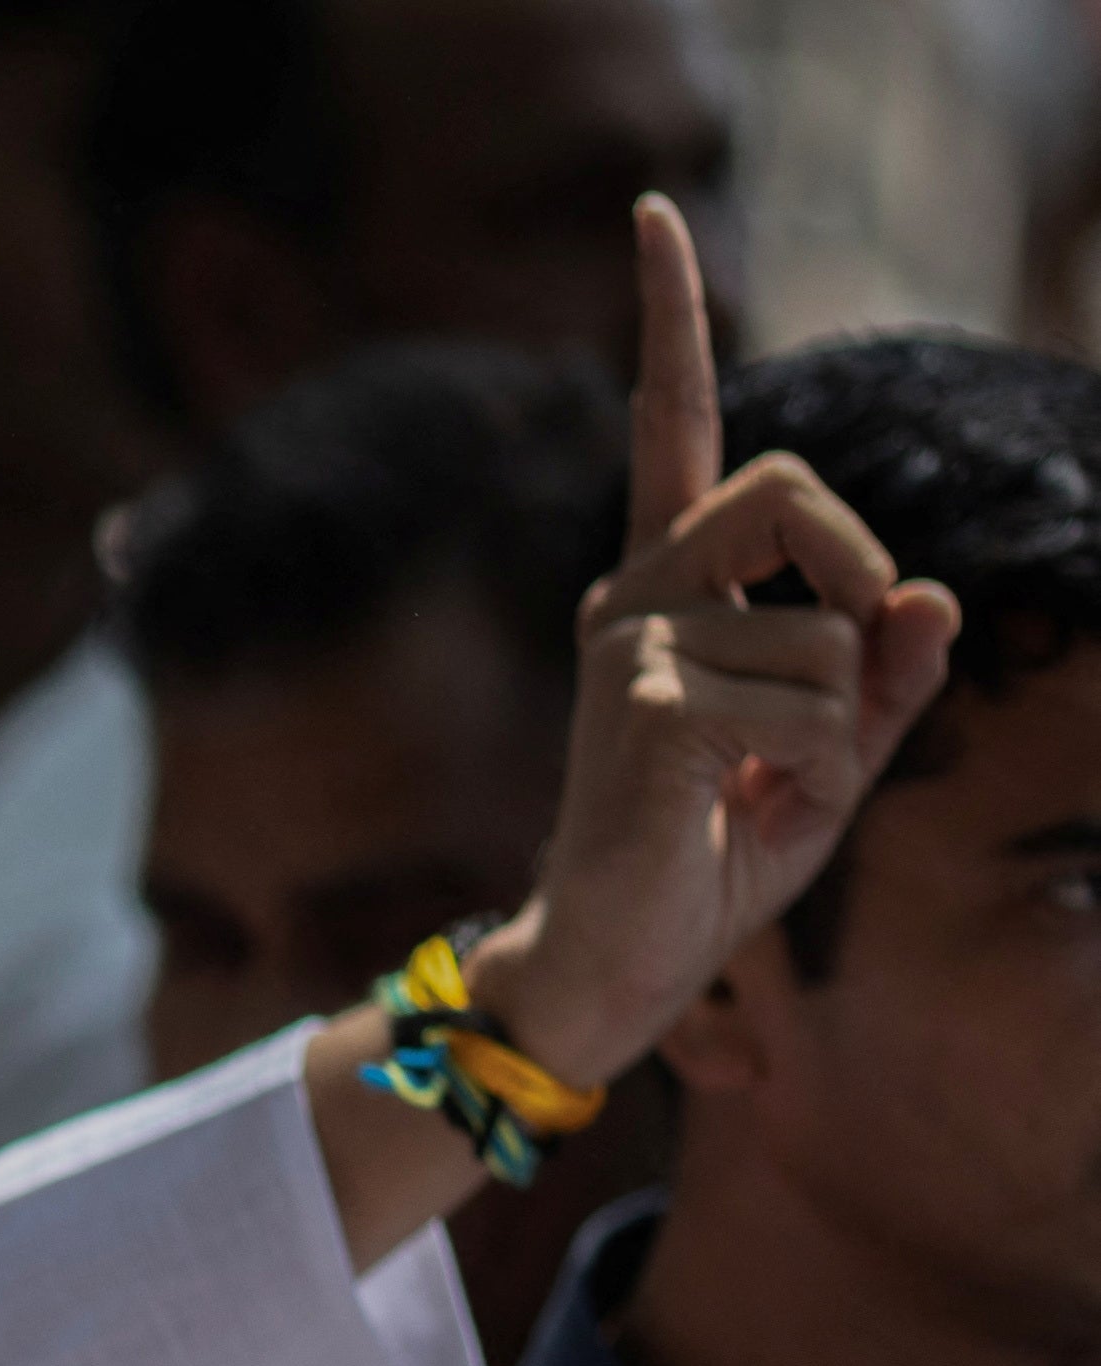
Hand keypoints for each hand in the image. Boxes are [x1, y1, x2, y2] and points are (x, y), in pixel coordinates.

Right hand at [479, 194, 961, 1079]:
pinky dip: (813, 770)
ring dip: (841, 728)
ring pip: (830, 633)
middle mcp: (633, 595)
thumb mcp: (831, 758)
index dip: (669, 321)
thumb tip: (932, 595)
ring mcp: (628, 641)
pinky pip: (810, 700)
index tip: (652, 217)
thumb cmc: (708, 859)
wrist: (613, 968)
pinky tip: (740, 811)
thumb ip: (887, 676)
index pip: (672, 431)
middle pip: (789, 487)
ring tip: (764, 792)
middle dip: (861, 568)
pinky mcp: (642, 699)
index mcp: (668, 591)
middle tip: (855, 667)